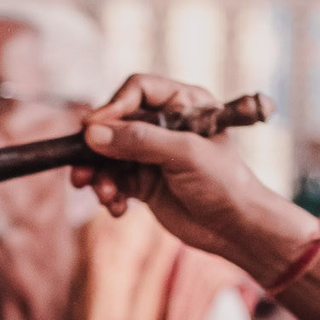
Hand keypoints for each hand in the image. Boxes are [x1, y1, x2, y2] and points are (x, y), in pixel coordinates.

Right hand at [72, 74, 318, 278]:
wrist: (237, 230)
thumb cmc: (225, 184)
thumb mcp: (185, 155)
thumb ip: (139, 140)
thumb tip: (92, 133)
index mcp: (184, 104)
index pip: (138, 90)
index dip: (113, 106)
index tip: (92, 129)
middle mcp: (165, 125)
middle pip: (116, 123)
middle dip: (97, 149)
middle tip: (82, 173)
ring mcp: (153, 154)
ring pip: (109, 154)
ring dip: (99, 175)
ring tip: (104, 195)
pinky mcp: (145, 182)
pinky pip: (114, 180)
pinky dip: (110, 193)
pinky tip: (118, 208)